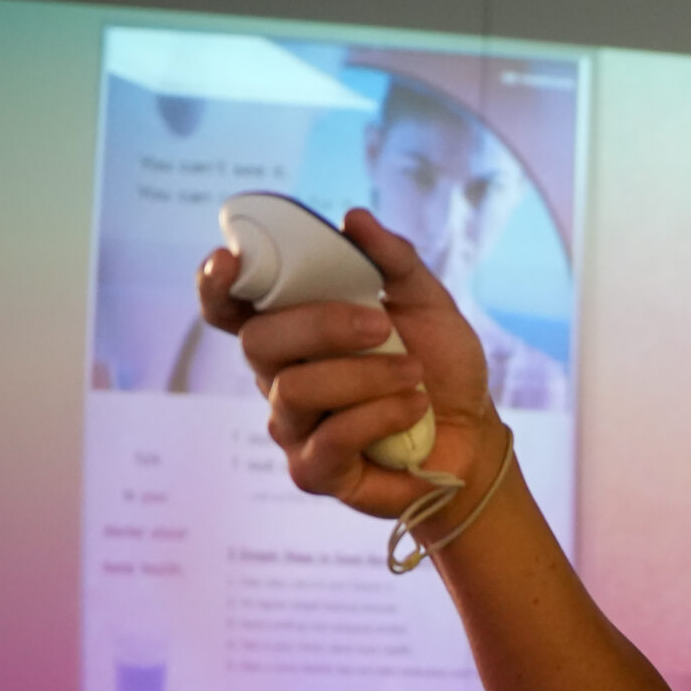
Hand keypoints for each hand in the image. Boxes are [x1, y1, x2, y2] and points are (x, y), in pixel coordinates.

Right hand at [195, 209, 503, 521]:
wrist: (473, 431)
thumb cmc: (438, 364)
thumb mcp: (427, 303)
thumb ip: (393, 262)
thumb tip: (354, 219)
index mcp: (294, 329)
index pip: (229, 307)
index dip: (216, 285)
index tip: (230, 260)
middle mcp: (279, 375)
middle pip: (259, 341)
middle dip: (321, 326)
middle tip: (381, 327)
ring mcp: (292, 426)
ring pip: (295, 390)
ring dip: (364, 376)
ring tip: (414, 374)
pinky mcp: (314, 470)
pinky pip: (329, 439)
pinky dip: (378, 416)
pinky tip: (414, 410)